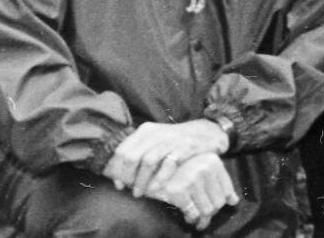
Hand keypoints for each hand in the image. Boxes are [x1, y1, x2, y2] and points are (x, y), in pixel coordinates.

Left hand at [103, 120, 226, 200]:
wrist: (207, 132)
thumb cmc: (176, 142)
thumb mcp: (156, 141)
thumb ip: (138, 155)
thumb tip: (117, 180)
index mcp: (146, 130)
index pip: (122, 150)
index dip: (117, 170)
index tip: (118, 185)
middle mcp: (156, 133)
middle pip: (132, 156)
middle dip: (127, 177)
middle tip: (128, 190)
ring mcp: (171, 139)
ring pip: (148, 161)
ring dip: (141, 180)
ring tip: (139, 193)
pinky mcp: (185, 147)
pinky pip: (167, 164)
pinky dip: (159, 179)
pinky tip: (156, 189)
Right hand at [138, 151, 237, 229]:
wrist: (148, 165)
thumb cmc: (177, 168)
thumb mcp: (200, 169)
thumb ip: (219, 182)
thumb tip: (234, 201)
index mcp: (213, 161)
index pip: (226, 190)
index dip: (221, 204)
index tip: (213, 210)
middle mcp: (205, 168)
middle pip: (218, 202)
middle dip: (210, 214)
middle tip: (203, 220)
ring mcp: (192, 178)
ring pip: (207, 209)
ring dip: (201, 219)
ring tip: (197, 221)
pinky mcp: (178, 190)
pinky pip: (192, 212)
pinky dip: (191, 217)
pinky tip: (187, 217)